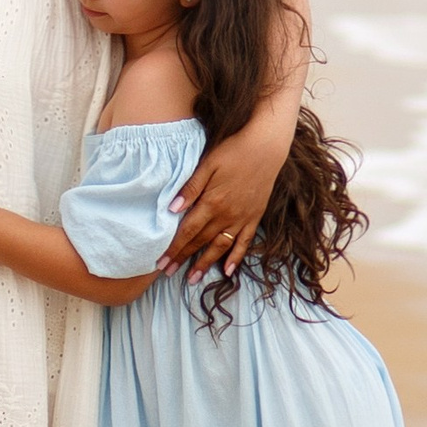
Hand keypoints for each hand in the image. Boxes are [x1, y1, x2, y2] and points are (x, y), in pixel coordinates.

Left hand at [163, 109, 295, 276]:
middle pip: (200, 241)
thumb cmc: (234, 151)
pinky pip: (244, 242)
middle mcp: (227, 215)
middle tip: (167, 272)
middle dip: (183, 258)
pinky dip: (236, 258)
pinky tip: (228, 271)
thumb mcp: (208, 164)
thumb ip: (190, 188)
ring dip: (206, 264)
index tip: (160, 261)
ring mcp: (242, 218)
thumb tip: (172, 209)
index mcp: (212, 202)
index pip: (187, 231)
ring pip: (220, 247)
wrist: (266, 147)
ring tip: (192, 279)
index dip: (173, 247)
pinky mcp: (254, 217)